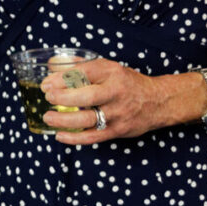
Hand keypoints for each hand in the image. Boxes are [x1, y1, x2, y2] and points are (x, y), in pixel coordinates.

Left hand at [40, 57, 161, 144]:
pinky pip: (93, 137)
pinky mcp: (118, 130)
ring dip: (64, 120)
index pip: (85, 72)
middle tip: (48, 97)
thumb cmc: (128, 84)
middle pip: (87, 96)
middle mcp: (116, 92)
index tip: (47, 83)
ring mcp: (118, 113)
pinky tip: (59, 136)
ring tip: (48, 117)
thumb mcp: (110, 69)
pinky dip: (74, 139)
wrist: (159, 101)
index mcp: (113, 73)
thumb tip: (53, 67)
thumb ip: (84, 67)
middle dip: (63, 97)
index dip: (62, 78)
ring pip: (88, 119)